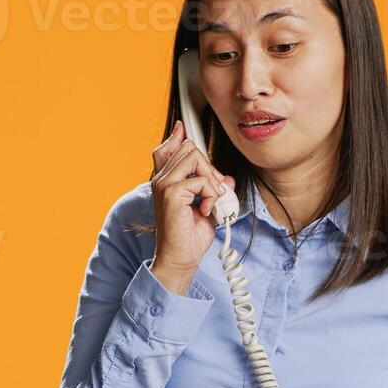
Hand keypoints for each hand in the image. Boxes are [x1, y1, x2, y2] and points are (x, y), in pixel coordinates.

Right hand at [148, 119, 234, 293]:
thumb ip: (212, 188)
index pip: (168, 147)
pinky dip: (211, 195)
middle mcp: (161, 179)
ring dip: (210, 178)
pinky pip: (201, 180)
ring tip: (210, 199)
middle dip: (208, 165)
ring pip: (194, 156)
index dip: (178, 136)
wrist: (181, 259)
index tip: (183, 128)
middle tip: (212, 190)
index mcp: (165, 180)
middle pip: (189, 147)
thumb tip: (226, 176)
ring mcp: (164, 185)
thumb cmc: (190, 237)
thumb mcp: (206, 206)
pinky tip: (206, 210)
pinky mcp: (171, 193)